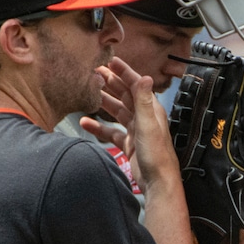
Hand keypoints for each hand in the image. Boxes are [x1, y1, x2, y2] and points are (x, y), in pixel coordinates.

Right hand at [86, 57, 177, 193]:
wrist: (157, 182)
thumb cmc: (156, 155)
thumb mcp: (148, 125)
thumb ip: (144, 101)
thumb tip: (145, 77)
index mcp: (150, 110)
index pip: (136, 85)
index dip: (123, 72)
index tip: (111, 60)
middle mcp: (143, 118)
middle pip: (125, 95)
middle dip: (110, 82)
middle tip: (95, 72)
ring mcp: (135, 131)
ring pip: (116, 111)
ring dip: (103, 102)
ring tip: (88, 92)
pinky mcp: (129, 144)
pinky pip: (111, 132)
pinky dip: (99, 127)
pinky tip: (85, 123)